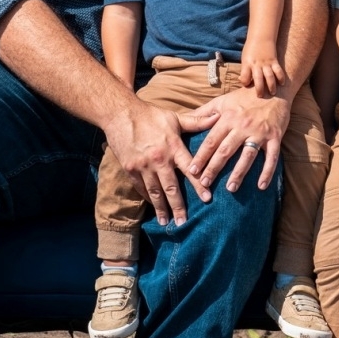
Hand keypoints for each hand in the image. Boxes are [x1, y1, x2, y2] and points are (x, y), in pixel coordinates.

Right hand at [104, 99, 206, 225]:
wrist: (120, 114)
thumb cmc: (150, 115)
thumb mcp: (174, 117)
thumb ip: (197, 122)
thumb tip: (218, 116)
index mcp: (173, 147)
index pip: (190, 170)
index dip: (199, 185)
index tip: (207, 200)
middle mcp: (159, 160)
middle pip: (171, 188)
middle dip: (178, 207)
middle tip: (184, 222)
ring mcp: (143, 166)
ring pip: (154, 192)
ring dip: (161, 208)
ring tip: (166, 222)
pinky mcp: (130, 169)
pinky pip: (141, 187)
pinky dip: (148, 198)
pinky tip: (154, 206)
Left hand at [184, 86, 291, 193]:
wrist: (273, 89)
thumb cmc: (244, 97)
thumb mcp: (222, 101)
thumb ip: (204, 112)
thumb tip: (185, 119)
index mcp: (228, 118)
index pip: (211, 140)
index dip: (201, 156)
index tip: (191, 170)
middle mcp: (242, 126)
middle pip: (226, 150)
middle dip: (214, 168)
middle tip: (204, 183)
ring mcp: (259, 132)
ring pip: (247, 156)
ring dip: (239, 173)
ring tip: (230, 188)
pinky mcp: (275, 136)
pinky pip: (272, 157)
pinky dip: (268, 172)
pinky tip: (262, 186)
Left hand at [239, 44, 286, 98]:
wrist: (261, 37)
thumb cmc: (251, 49)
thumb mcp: (244, 58)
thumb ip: (245, 70)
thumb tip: (244, 82)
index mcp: (247, 63)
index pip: (244, 76)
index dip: (245, 81)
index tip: (246, 85)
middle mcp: (256, 64)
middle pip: (258, 78)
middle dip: (259, 88)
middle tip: (260, 96)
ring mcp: (266, 63)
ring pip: (269, 76)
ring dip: (271, 85)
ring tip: (273, 92)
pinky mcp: (274, 61)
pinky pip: (278, 70)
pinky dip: (281, 77)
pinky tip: (282, 83)